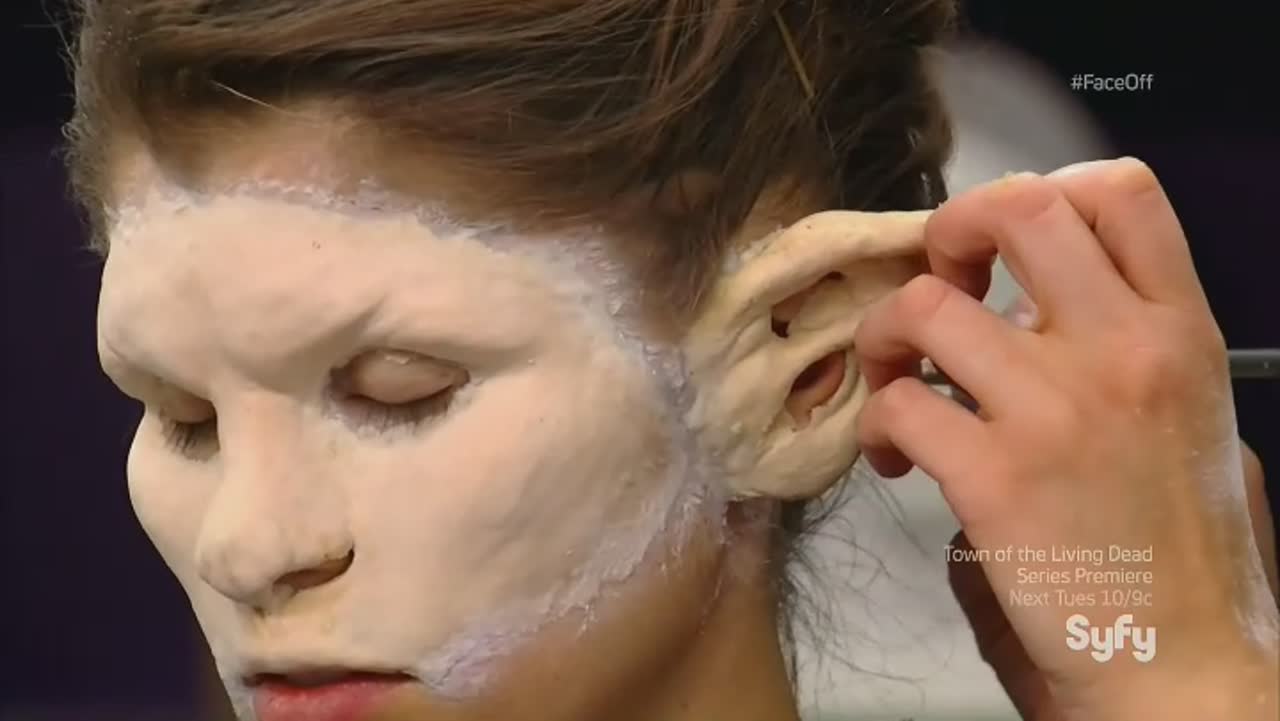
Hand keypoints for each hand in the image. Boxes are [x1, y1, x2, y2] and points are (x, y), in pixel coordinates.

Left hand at [852, 159, 1278, 720]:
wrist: (1182, 664)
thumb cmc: (1178, 549)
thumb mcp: (1188, 416)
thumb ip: (1122, 344)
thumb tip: (1021, 310)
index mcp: (1178, 333)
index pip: (1122, 192)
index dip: (1040, 191)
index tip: (1001, 245)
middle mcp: (1122, 352)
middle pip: (1017, 211)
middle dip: (950, 229)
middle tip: (936, 281)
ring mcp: (1055, 410)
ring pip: (925, 305)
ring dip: (887, 337)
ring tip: (895, 381)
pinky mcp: (994, 477)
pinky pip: (898, 402)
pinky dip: (875, 421)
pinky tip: (892, 456)